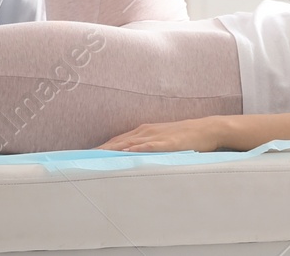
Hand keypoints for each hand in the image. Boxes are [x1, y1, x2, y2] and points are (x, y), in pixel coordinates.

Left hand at [97, 116, 227, 152]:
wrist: (205, 130)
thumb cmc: (182, 137)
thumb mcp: (160, 142)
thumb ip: (145, 149)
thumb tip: (131, 159)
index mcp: (141, 132)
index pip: (116, 141)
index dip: (101, 148)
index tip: (85, 156)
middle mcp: (145, 131)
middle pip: (118, 142)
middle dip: (101, 150)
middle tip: (84, 159)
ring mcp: (156, 135)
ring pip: (130, 142)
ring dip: (113, 149)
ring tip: (98, 156)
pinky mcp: (168, 141)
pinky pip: (150, 145)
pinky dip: (138, 148)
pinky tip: (128, 151)